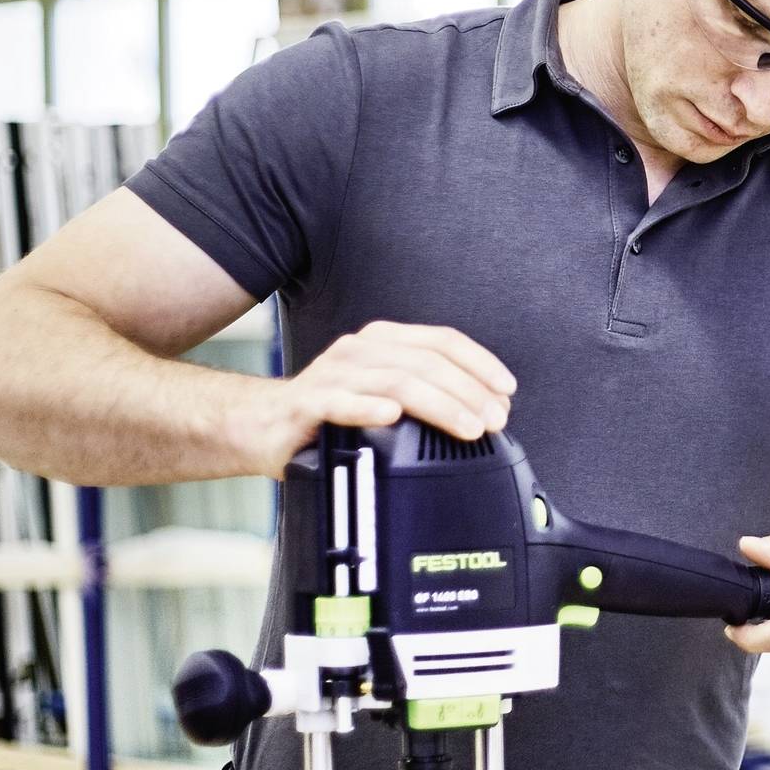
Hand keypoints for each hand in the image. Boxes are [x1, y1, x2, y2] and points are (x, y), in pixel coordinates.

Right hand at [235, 320, 515, 471]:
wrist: (262, 427)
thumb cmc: (331, 413)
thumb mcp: (383, 395)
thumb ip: (424, 394)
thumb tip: (485, 412)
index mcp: (384, 342)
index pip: (442, 341)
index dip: (480, 363)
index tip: (507, 391)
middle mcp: (360, 350)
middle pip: (426, 363)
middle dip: (469, 392)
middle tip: (495, 420)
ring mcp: (333, 374)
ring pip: (396, 382)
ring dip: (440, 405)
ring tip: (469, 428)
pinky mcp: (307, 403)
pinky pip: (341, 402)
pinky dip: (368, 408)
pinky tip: (392, 417)